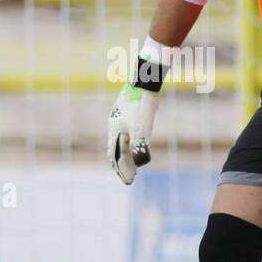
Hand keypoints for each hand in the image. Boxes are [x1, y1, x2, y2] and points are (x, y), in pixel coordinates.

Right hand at [108, 49, 166, 184]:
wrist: (146, 80)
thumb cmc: (142, 104)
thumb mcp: (142, 128)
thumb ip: (139, 145)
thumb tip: (140, 163)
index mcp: (115, 129)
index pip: (114, 155)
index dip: (121, 169)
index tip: (128, 180)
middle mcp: (116, 125)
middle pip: (117, 149)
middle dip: (123, 164)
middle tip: (131, 177)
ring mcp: (123, 118)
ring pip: (123, 141)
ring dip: (128, 155)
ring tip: (134, 165)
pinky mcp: (131, 113)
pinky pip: (129, 133)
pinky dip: (132, 144)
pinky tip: (139, 146)